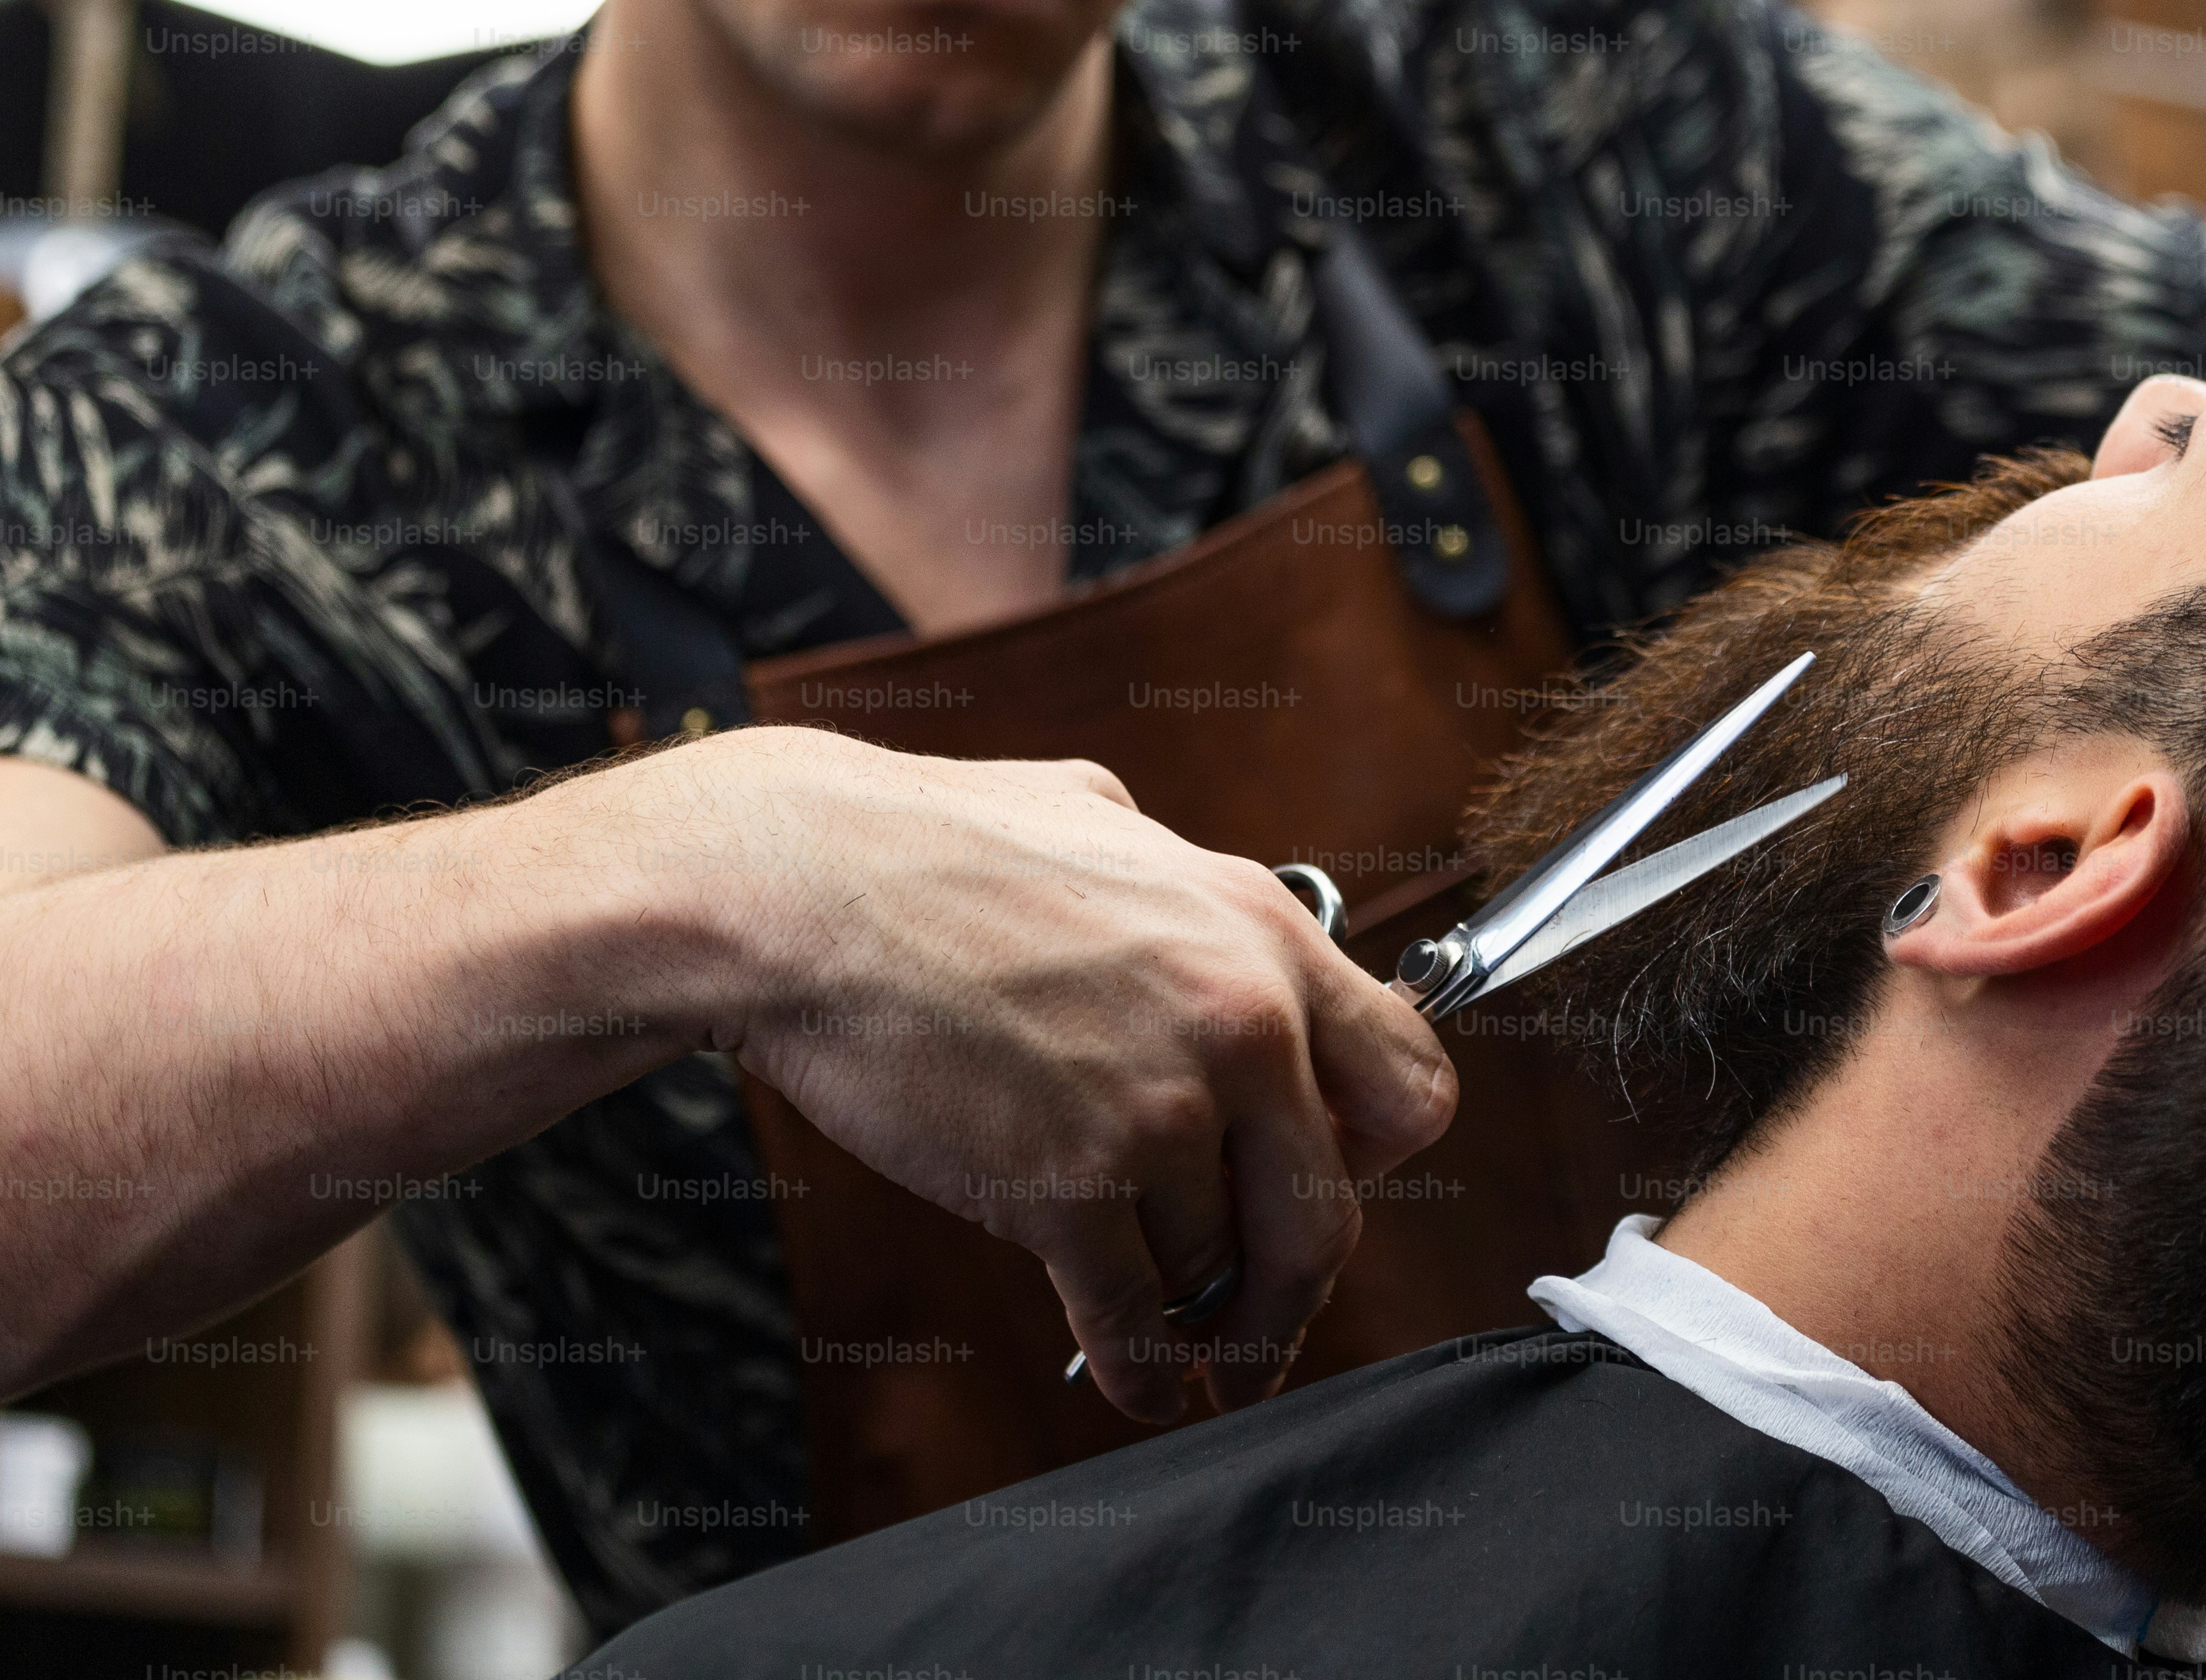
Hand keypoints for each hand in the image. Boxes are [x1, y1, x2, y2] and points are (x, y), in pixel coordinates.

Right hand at [641, 726, 1457, 1421]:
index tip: (1328, 1182)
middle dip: (1294, 1280)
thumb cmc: (928, 845)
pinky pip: (1137, 1322)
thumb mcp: (1108, 823)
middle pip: (1329, 1212)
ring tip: (1168, 1332)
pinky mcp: (1068, 1188)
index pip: (1410, 1082)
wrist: (795, 890)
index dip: (1371, 1153)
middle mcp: (1242, 1023)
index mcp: (1264, 933)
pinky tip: (1136, 1382)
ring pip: (1221, 1269)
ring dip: (1193, 1312)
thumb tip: (1212, 922)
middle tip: (1264, 1312)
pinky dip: (1141, 1372)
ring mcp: (1158, 1110)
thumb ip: (1187, 893)